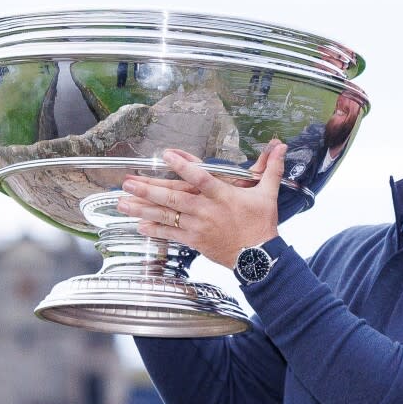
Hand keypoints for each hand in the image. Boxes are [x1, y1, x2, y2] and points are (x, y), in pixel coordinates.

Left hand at [119, 142, 283, 268]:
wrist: (258, 258)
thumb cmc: (261, 225)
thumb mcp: (267, 193)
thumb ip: (271, 168)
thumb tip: (280, 145)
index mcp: (223, 195)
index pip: (201, 177)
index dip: (183, 165)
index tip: (166, 154)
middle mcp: (206, 210)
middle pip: (173, 197)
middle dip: (148, 189)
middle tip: (127, 182)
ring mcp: (198, 226)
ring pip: (167, 215)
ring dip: (143, 208)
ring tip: (122, 202)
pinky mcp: (194, 240)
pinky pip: (170, 234)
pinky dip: (154, 229)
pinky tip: (138, 224)